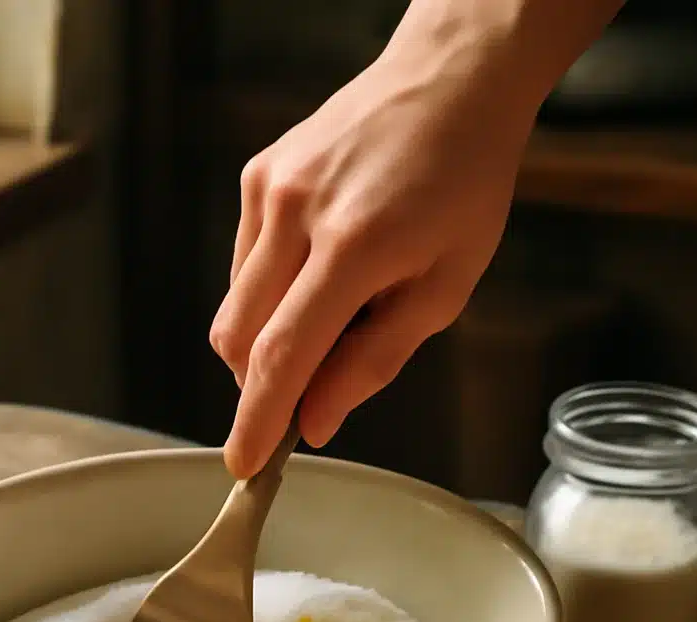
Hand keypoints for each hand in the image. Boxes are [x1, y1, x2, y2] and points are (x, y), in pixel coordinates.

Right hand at [210, 31, 537, 478]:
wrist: (447, 82)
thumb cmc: (462, 185)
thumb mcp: (444, 288)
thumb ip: (374, 361)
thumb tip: (317, 421)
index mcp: (355, 245)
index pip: (282, 355)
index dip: (256, 420)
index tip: (243, 464)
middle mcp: (297, 213)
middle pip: (238, 339)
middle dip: (259, 384)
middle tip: (307, 389)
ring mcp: (268, 190)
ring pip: (234, 307)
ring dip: (267, 336)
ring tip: (332, 307)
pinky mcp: (256, 177)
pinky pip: (242, 266)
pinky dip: (268, 294)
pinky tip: (315, 270)